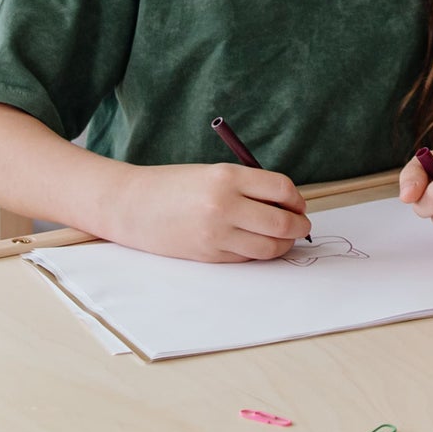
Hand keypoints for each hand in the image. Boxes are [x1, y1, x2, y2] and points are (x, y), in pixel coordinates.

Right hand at [109, 163, 310, 262]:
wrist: (131, 205)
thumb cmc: (174, 185)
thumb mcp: (213, 173)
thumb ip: (249, 186)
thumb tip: (287, 205)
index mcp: (227, 176)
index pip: (281, 189)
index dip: (297, 199)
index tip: (298, 204)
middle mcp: (224, 205)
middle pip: (281, 222)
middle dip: (298, 226)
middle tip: (301, 225)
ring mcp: (216, 234)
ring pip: (268, 246)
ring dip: (284, 244)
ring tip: (284, 238)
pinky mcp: (209, 256)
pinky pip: (247, 258)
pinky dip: (259, 253)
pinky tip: (257, 244)